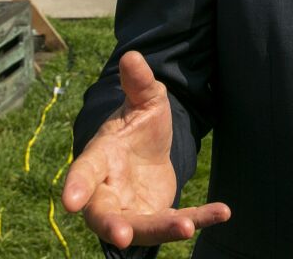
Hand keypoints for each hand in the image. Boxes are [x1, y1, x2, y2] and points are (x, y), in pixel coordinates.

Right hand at [62, 51, 229, 247]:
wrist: (150, 150)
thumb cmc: (137, 125)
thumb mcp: (144, 101)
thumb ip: (138, 82)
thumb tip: (132, 56)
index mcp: (99, 159)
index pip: (83, 173)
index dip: (75, 186)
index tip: (70, 202)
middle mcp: (108, 190)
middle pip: (103, 214)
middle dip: (111, 226)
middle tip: (122, 237)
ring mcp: (130, 210)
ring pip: (141, 228)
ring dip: (162, 230)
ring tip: (187, 228)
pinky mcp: (156, 218)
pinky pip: (176, 222)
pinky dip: (200, 218)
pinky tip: (223, 212)